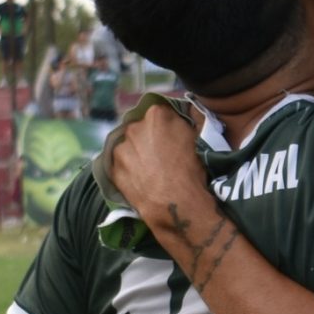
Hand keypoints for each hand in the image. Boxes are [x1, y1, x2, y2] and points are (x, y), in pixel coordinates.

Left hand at [107, 101, 213, 222]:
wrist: (180, 204)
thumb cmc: (195, 170)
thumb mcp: (200, 137)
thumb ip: (190, 118)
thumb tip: (187, 110)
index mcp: (157, 115)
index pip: (157, 114)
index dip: (165, 127)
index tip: (171, 139)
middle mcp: (134, 127)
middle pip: (140, 128)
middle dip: (148, 139)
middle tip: (161, 156)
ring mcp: (121, 149)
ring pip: (128, 146)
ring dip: (136, 154)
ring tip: (150, 170)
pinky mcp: (113, 169)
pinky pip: (120, 165)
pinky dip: (128, 170)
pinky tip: (141, 179)